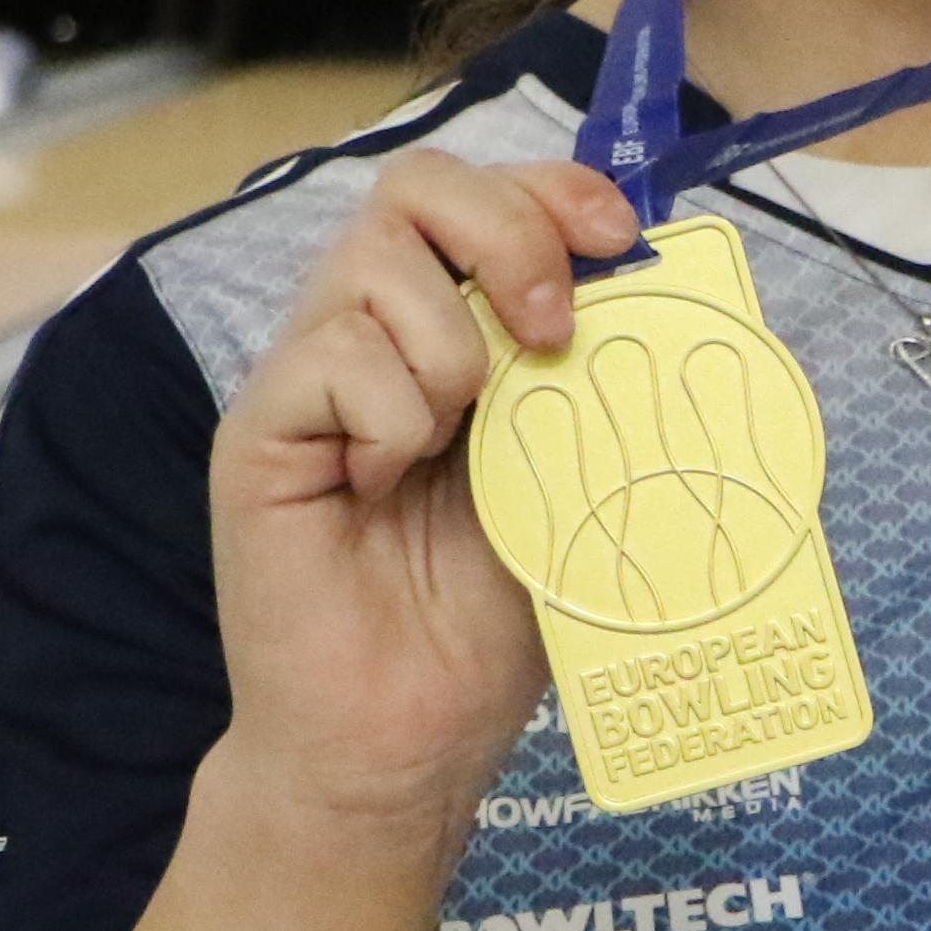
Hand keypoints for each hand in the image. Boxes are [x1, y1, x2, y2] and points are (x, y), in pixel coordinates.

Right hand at [207, 146, 643, 834]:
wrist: (404, 742)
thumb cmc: (488, 622)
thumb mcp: (579, 483)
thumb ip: (602, 389)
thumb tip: (671, 297)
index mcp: (452, 332)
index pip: (481, 194)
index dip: (552, 188)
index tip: (618, 239)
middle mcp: (371, 335)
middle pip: (415, 188)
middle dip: (507, 235)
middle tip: (551, 335)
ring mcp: (307, 379)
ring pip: (373, 267)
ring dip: (450, 352)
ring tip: (457, 450)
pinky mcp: (259, 431)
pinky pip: (329, 358)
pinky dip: (389, 417)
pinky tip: (385, 488)